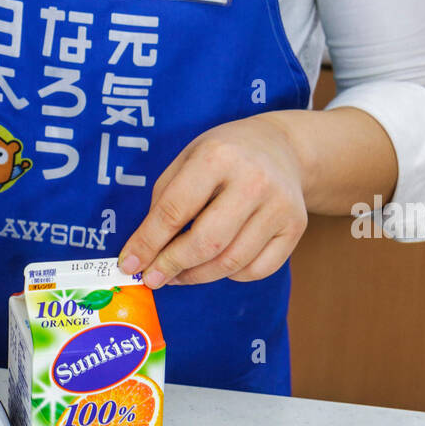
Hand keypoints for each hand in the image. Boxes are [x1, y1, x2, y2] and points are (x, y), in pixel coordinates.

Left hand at [118, 115, 308, 286]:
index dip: (147, 243)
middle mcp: (253, 180)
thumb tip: (144, 252)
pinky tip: (215, 265)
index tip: (129, 265)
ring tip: (177, 274)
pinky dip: (229, 276)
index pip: (175, 210)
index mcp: (217, 156)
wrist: (282, 147)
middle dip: (171, 266)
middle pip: (206, 242)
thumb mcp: (187, 158)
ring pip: (231, 263)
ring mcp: (279, 205)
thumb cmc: (224, 154)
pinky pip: (256, 270)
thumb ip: (164, 200)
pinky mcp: (295, 227)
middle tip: (153, 278)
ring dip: (196, 276)